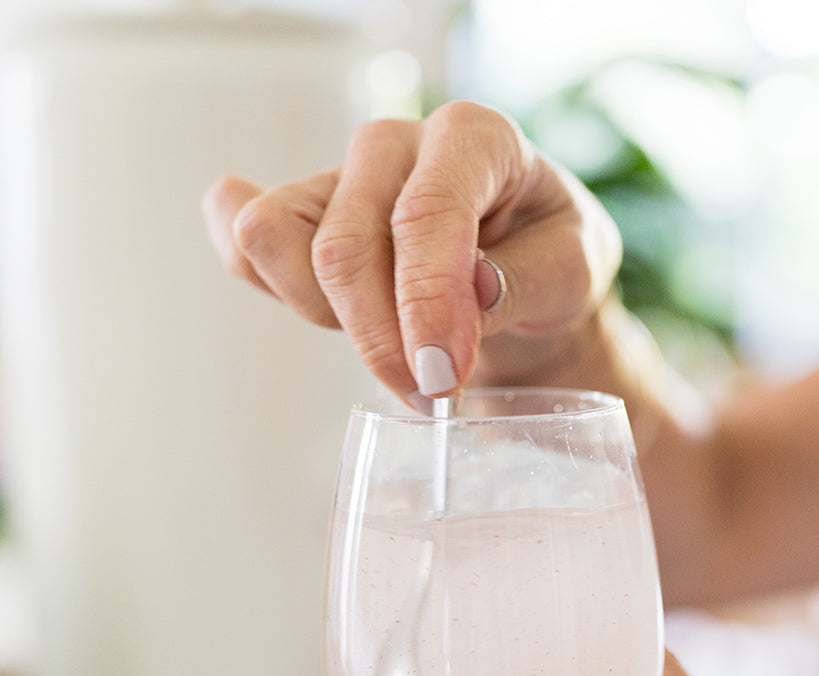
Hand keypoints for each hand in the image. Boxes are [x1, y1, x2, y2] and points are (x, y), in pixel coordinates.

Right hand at [202, 101, 621, 399]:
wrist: (523, 268)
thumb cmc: (548, 259)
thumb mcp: (573, 272)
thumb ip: (526, 280)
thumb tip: (471, 294)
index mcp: (473, 137)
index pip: (425, 213)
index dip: (424, 303)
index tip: (440, 377)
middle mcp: (395, 145)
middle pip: (342, 245)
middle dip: (378, 339)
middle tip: (428, 395)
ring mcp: (339, 178)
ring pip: (278, 242)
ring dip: (330, 321)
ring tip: (396, 356)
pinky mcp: (302, 217)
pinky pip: (246, 242)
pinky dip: (267, 284)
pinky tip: (320, 312)